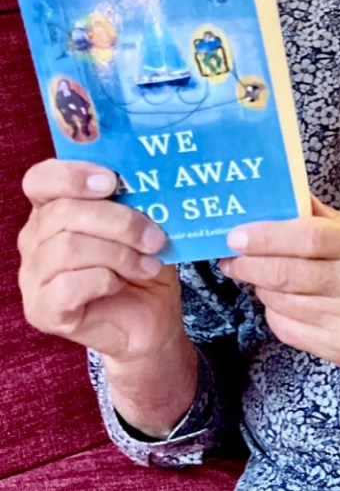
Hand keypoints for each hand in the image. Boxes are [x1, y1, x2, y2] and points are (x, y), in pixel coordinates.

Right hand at [18, 158, 182, 364]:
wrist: (149, 318)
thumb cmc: (141, 263)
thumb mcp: (142, 222)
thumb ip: (132, 197)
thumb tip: (143, 173)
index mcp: (53, 208)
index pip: (41, 179)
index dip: (72, 174)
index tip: (112, 180)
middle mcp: (34, 239)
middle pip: (62, 212)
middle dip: (118, 222)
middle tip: (154, 237)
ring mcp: (33, 277)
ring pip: (67, 248)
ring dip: (119, 254)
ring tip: (147, 263)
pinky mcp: (42, 311)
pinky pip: (67, 286)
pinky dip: (104, 280)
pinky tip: (122, 283)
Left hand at [219, 197, 339, 382]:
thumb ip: (333, 221)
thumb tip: (292, 197)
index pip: (308, 238)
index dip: (266, 236)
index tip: (238, 234)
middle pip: (288, 273)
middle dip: (249, 264)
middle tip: (230, 256)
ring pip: (284, 303)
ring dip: (259, 287)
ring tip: (251, 274)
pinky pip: (291, 330)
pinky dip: (274, 313)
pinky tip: (275, 301)